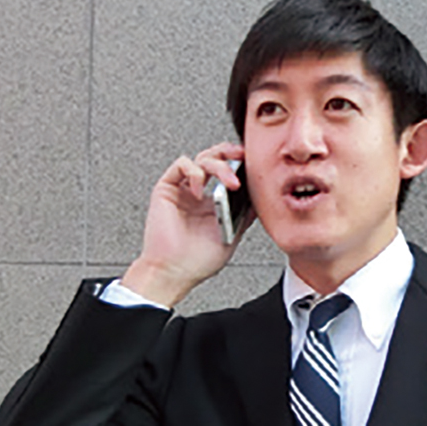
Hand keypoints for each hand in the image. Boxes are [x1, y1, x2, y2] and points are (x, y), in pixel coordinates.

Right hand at [121, 142, 254, 306]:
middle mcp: (197, 194)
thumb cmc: (196, 261)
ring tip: (230, 182)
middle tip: (243, 156)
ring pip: (201, 158)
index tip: (255, 164)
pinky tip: (200, 190)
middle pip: (214, 158)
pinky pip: (181, 165)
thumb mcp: (232, 235)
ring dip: (219, 165)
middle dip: (230, 152)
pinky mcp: (166, 189)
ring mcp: (182, 190)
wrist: (174, 273)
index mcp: (212, 203)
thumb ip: (245, 214)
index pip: (227, 173)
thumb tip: (260, 197)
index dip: (239, 165)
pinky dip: (195, 172)